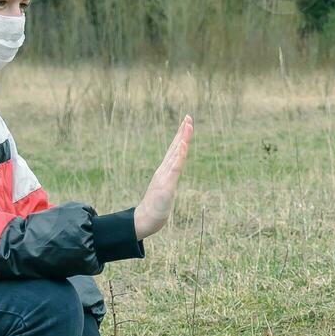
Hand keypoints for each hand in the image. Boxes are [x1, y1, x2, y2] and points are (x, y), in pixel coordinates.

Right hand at [134, 115, 192, 239]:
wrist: (146, 219)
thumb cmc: (156, 206)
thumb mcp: (165, 190)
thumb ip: (168, 182)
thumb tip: (172, 177)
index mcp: (165, 170)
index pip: (174, 150)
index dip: (180, 136)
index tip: (186, 122)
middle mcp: (164, 169)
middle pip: (175, 147)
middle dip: (182, 131)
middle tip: (188, 116)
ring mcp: (165, 175)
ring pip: (176, 153)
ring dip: (182, 138)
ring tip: (188, 124)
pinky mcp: (167, 184)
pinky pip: (175, 166)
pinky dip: (180, 154)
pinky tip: (184, 144)